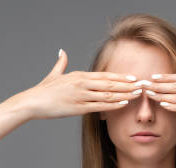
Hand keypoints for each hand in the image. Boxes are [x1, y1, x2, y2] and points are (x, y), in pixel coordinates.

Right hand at [15, 49, 142, 119]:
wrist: (32, 102)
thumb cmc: (43, 90)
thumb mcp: (54, 74)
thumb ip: (61, 63)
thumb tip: (62, 52)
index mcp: (79, 76)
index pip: (105, 76)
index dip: (121, 77)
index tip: (134, 78)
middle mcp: (82, 84)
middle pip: (110, 84)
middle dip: (128, 85)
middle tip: (142, 85)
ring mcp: (81, 96)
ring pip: (108, 95)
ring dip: (124, 94)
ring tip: (137, 94)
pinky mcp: (78, 108)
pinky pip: (100, 106)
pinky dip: (113, 105)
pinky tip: (123, 103)